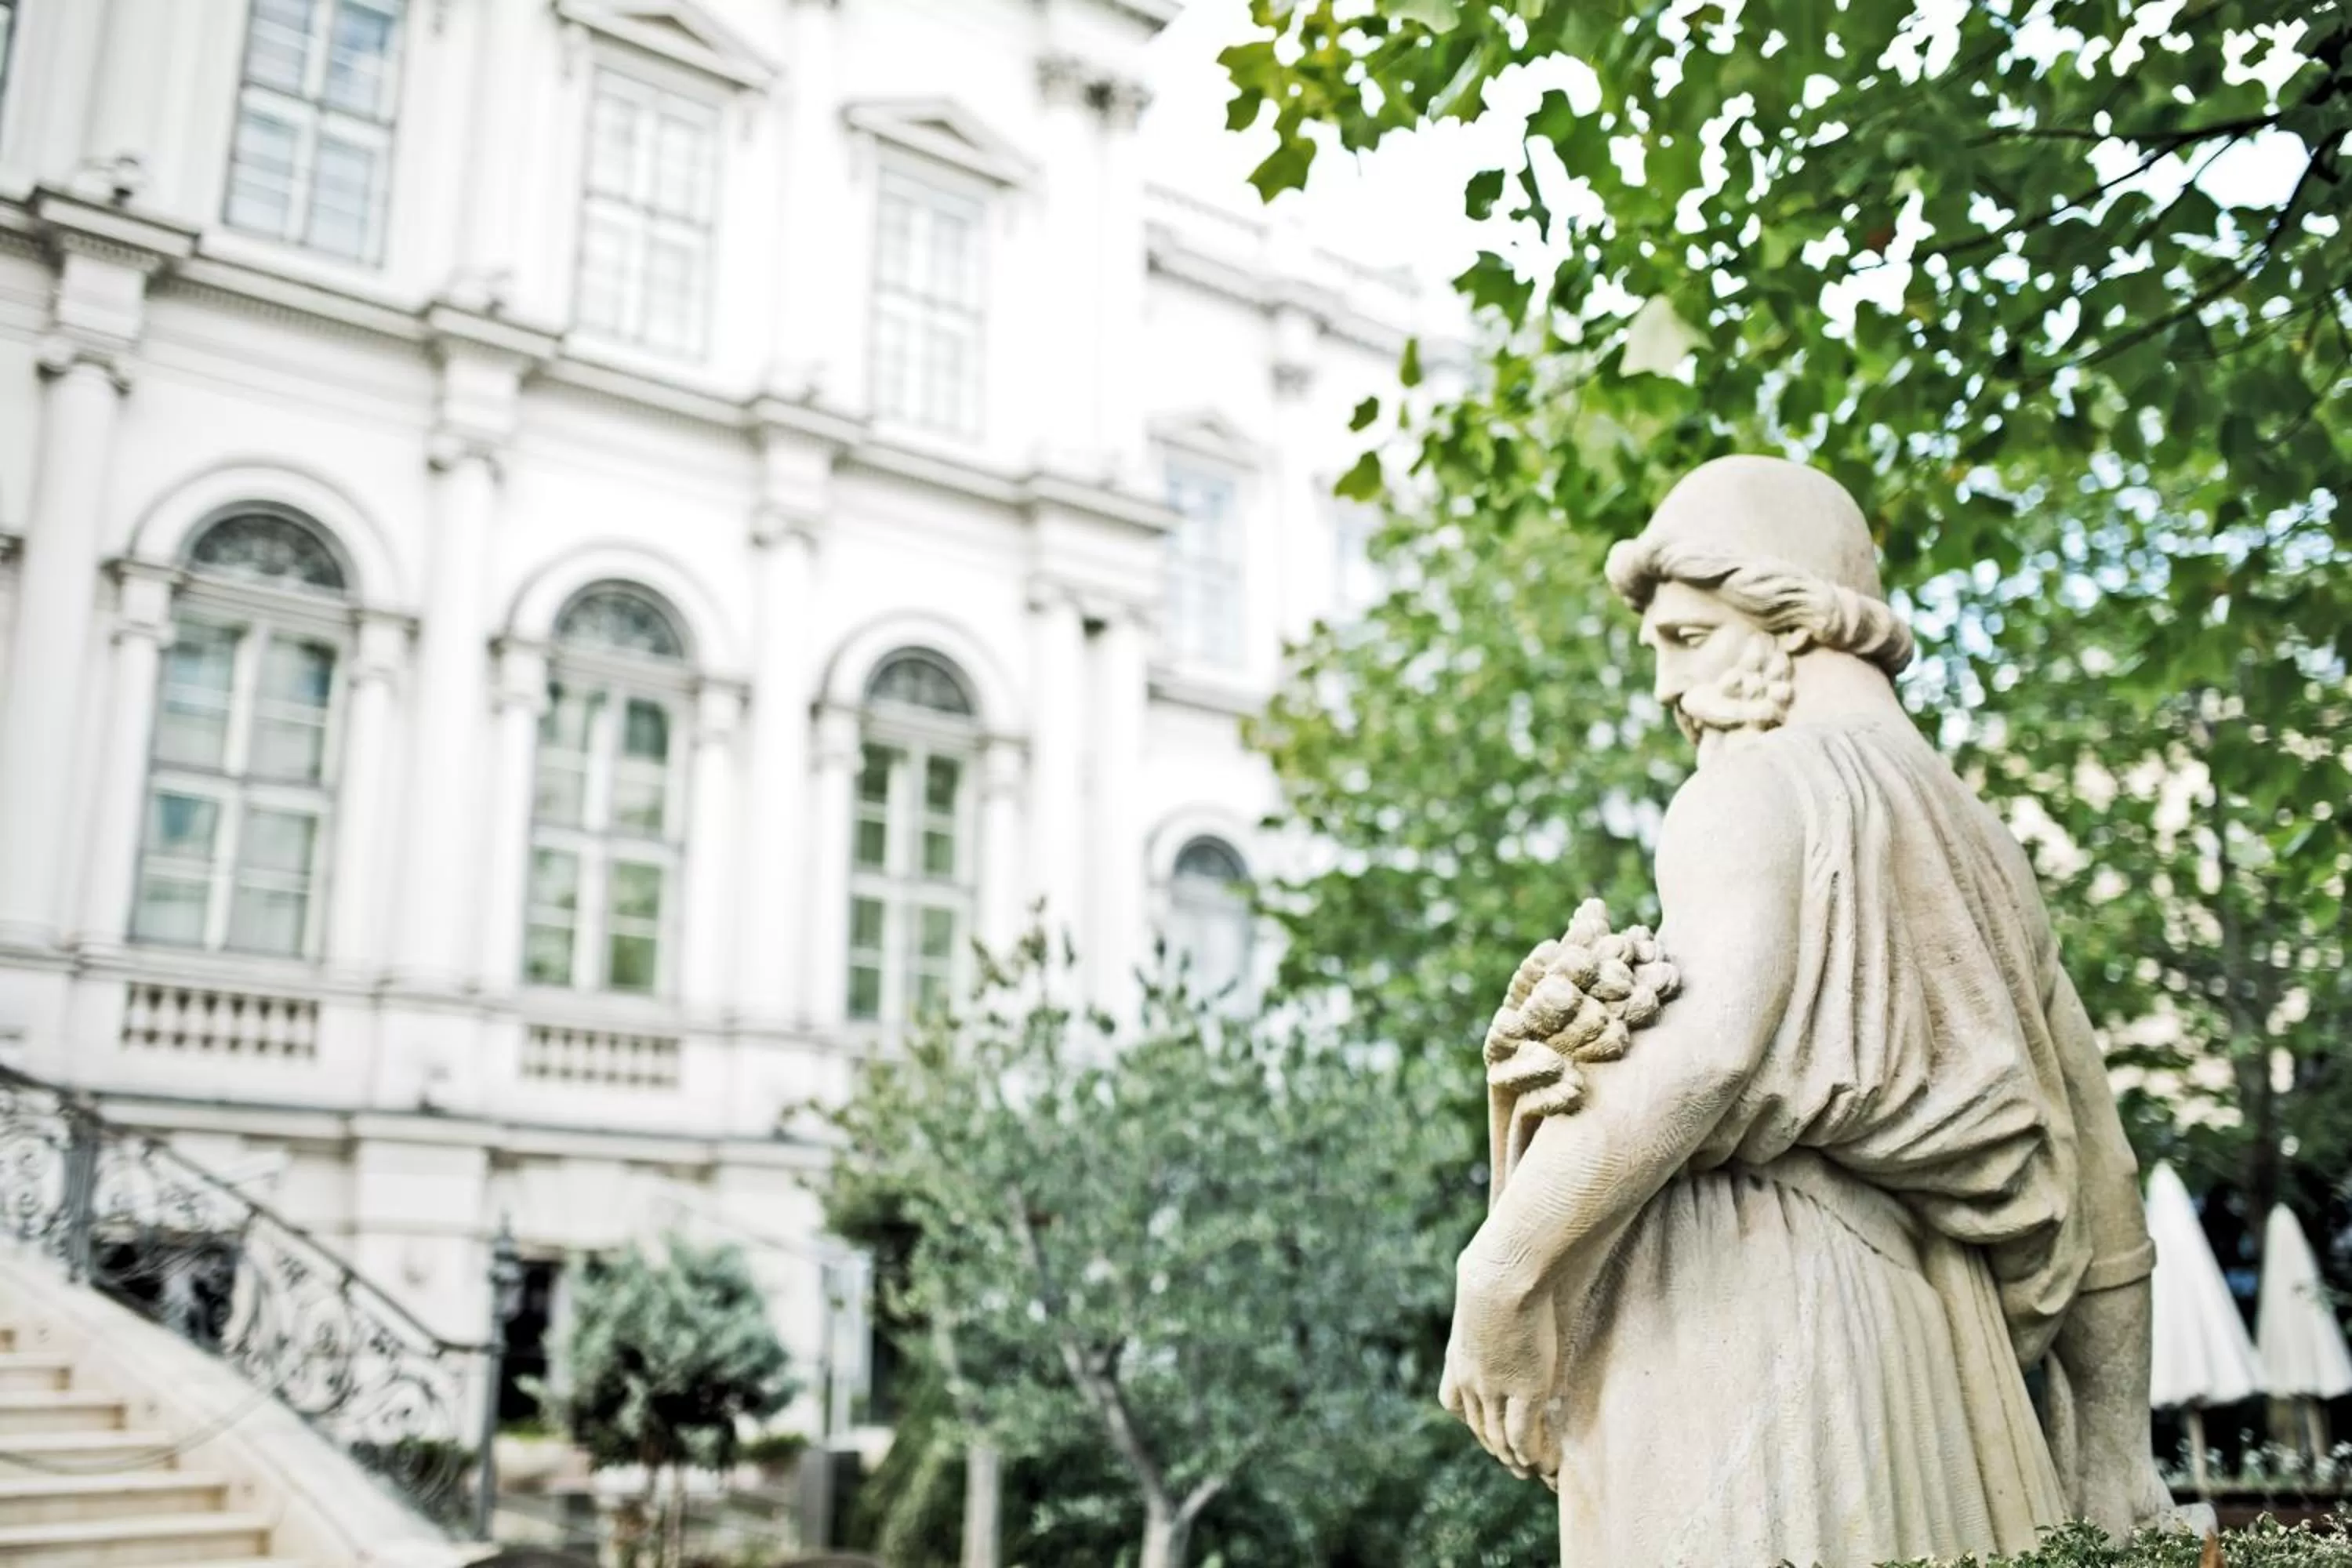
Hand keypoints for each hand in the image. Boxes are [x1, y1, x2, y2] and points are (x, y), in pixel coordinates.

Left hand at [1438, 1252, 1561, 1482]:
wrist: (1502, 1275)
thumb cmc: (1494, 1265)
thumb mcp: (1478, 1279)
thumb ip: (1484, 1288)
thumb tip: (1484, 1261)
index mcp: (1458, 1356)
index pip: (1455, 1402)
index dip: (1471, 1418)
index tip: (1484, 1426)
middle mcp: (1472, 1380)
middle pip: (1478, 1426)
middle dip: (1494, 1446)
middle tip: (1511, 1460)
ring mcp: (1497, 1389)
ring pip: (1500, 1438)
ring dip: (1514, 1458)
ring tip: (1527, 1470)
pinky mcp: (1526, 1393)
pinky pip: (1524, 1437)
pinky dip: (1532, 1453)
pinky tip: (1542, 1463)